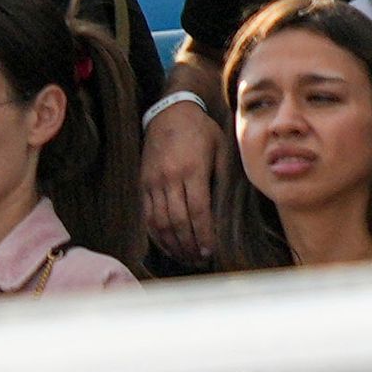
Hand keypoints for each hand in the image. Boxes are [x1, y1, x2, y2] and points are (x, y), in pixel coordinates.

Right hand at [142, 96, 226, 263]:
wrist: (169, 111)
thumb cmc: (201, 131)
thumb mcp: (221, 148)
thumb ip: (223, 178)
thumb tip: (228, 212)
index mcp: (192, 169)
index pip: (198, 211)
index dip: (204, 234)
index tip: (211, 250)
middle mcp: (169, 177)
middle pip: (178, 221)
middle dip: (190, 245)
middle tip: (201, 259)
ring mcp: (153, 181)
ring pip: (160, 222)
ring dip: (173, 244)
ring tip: (187, 257)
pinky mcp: (143, 183)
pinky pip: (148, 216)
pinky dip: (157, 235)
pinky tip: (168, 245)